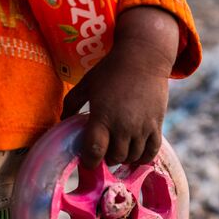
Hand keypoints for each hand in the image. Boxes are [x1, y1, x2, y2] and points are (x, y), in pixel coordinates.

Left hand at [61, 6, 179, 168]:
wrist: (144, 56)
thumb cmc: (111, 69)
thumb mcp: (86, 84)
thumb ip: (71, 104)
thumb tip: (61, 121)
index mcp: (102, 117)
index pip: (94, 151)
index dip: (89, 162)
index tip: (87, 160)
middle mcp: (123, 126)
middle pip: (114, 158)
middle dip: (106, 158)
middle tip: (103, 151)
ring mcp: (142, 127)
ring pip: (131, 157)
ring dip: (123, 158)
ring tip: (117, 149)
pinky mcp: (156, 125)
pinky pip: (151, 152)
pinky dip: (142, 158)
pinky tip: (135, 156)